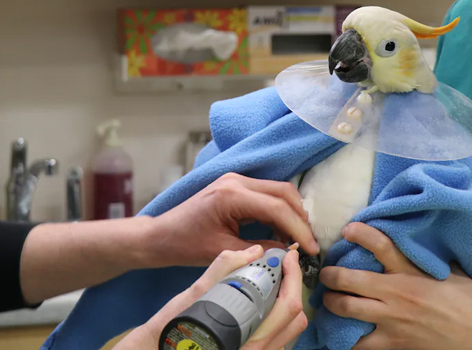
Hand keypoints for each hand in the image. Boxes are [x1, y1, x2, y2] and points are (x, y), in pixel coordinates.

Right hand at [113, 245, 307, 349]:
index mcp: (249, 342)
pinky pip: (278, 337)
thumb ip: (222, 272)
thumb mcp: (191, 299)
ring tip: (275, 279)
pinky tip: (262, 299)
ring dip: (287, 300)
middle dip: (294, 286)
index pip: (288, 306)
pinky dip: (277, 314)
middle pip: (295, 317)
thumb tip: (252, 251)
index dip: (293, 276)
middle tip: (284, 263)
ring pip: (289, 329)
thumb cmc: (171, 329)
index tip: (288, 256)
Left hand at [144, 173, 319, 267]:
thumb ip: (259, 250)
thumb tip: (288, 254)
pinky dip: (280, 211)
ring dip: (292, 214)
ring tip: (298, 240)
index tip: (312, 249)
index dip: (299, 229)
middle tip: (310, 243)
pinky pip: (267, 194)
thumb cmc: (185, 245)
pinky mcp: (236, 185)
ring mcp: (236, 180)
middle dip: (301, 218)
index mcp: (231, 196)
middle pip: (284, 193)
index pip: (277, 208)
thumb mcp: (224, 251)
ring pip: (279, 191)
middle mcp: (236, 181)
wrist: (159, 236)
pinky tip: (282, 232)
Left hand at [319, 223, 471, 349]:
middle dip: (331, 275)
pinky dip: (344, 339)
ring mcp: (392, 320)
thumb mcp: (450, 270)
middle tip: (325, 274)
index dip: (360, 235)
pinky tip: (337, 334)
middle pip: (350, 280)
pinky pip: (359, 344)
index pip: (381, 246)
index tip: (347, 229)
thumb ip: (426, 256)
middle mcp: (397, 293)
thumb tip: (414, 238)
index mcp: (411, 272)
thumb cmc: (468, 300)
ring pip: (347, 309)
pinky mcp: (393, 343)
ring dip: (332, 303)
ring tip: (328, 300)